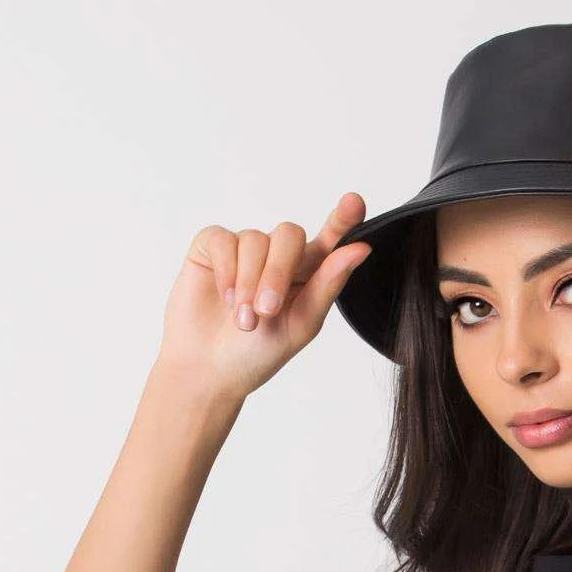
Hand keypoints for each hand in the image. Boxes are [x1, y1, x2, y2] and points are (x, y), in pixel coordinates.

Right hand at [156, 192, 372, 405]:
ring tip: (243, 320)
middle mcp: (278, 255)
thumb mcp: (301, 324)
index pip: (330, 238)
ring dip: (249, 283)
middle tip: (267, 310)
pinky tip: (225, 297)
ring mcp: (245, 247)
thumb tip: (360, 249)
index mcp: (308, 273)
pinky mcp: (213, 245)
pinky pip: (224, 240)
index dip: (343, 218)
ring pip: (255, 240)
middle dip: (279, 272)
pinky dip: (226, 271)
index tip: (354, 202)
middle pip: (289, 234)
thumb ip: (328, 284)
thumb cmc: (258, 353)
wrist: (210, 369)